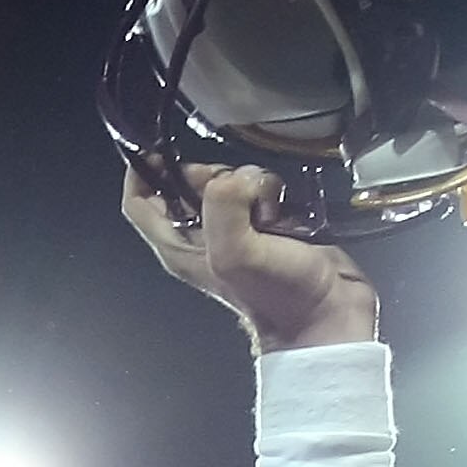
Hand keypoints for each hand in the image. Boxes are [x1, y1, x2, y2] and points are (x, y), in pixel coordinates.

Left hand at [123, 162, 377, 352]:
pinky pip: (262, 189)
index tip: (161, 153)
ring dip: (251, 183)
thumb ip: (223, 207)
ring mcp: (237, 228)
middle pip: (189, 182)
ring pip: (231, 180)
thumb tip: (234, 177)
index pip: (140, 202)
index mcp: (179, 247)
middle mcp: (203, 237)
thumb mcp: (234, 254)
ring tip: (269, 211)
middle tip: (236, 189)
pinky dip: (274, 191)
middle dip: (212, 174)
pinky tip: (285, 211)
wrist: (326, 313)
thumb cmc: (276, 297)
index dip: (144, 174)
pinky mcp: (269, 223)